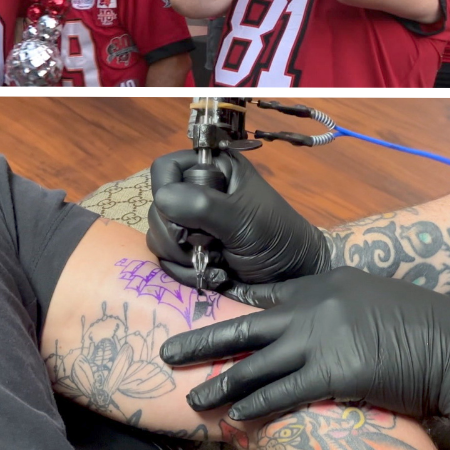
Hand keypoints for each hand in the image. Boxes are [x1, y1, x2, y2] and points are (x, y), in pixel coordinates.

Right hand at [146, 149, 330, 287]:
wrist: (293, 281)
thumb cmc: (277, 240)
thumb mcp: (242, 219)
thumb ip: (202, 204)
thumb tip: (162, 199)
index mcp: (213, 171)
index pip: (164, 168)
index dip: (166, 190)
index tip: (185, 215)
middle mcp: (196, 193)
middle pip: (156, 205)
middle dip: (176, 232)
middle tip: (205, 244)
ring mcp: (189, 224)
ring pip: (157, 234)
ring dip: (181, 255)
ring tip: (214, 261)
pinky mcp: (187, 252)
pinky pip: (164, 259)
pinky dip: (184, 271)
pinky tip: (212, 274)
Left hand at [160, 267, 449, 426]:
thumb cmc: (419, 324)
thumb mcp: (368, 296)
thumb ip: (331, 304)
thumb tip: (306, 322)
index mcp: (319, 284)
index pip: (263, 294)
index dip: (230, 306)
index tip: (203, 312)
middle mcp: (311, 308)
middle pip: (242, 328)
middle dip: (201, 342)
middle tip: (169, 354)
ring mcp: (319, 340)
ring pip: (254, 366)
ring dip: (222, 385)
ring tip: (196, 399)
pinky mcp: (332, 373)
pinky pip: (283, 392)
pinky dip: (257, 405)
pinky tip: (237, 416)